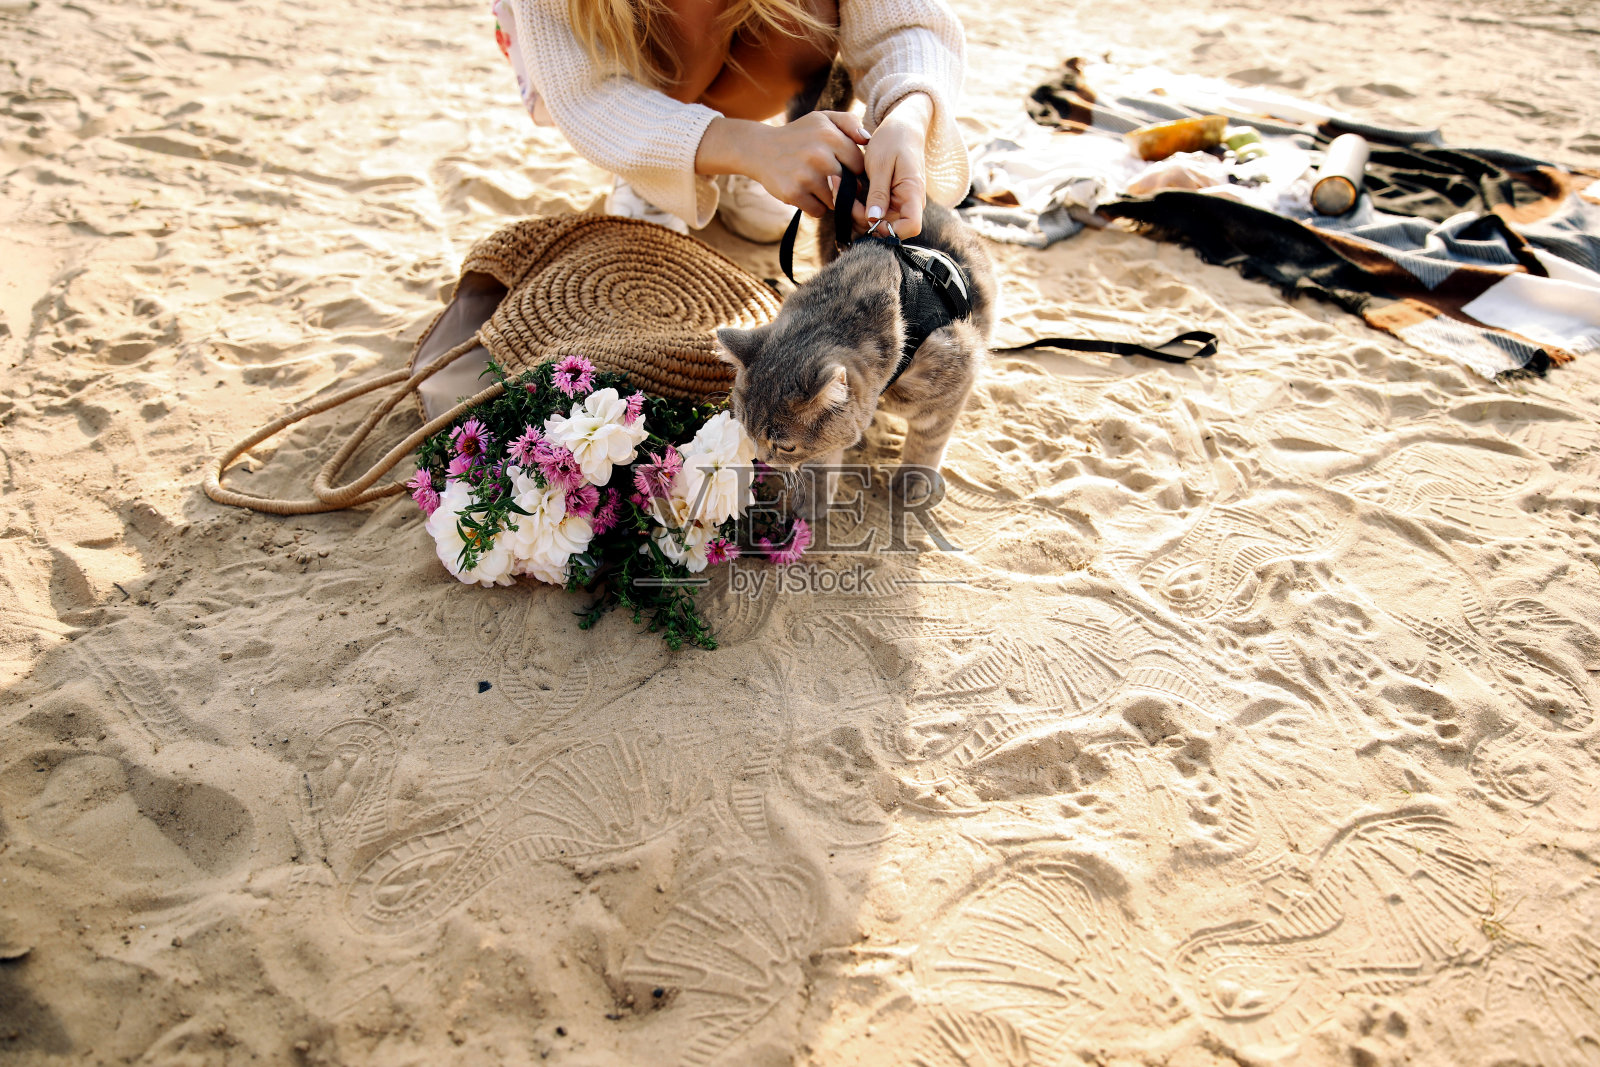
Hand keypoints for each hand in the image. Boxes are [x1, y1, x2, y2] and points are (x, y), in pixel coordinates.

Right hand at [698, 111, 867, 217]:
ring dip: (829, 197)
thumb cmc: (800, 135)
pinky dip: (814, 206)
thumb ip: (849, 122)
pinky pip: (819, 211)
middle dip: (844, 186)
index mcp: (829, 135)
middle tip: (829, 178)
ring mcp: (805, 176)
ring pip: (835, 201)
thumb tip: (868, 139)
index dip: (854, 169)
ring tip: (814, 183)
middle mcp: (819, 155)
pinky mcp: (793, 193)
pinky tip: (805, 192)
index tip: (844, 167)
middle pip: (850, 185)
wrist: (761, 149)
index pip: (859, 164)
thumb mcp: (823, 119)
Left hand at [853, 93, 931, 238]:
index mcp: (912, 194)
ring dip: (856, 213)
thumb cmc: (894, 140)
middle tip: (843, 196)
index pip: (910, 227)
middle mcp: (908, 204)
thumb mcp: (882, 163)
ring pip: (876, 223)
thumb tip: (873, 219)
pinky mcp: (888, 202)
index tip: (869, 216)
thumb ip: (878, 192)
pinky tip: (846, 192)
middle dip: (863, 220)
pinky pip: (872, 213)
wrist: (901, 128)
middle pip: (888, 228)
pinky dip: (857, 207)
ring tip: (840, 188)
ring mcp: (898, 204)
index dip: (890, 229)